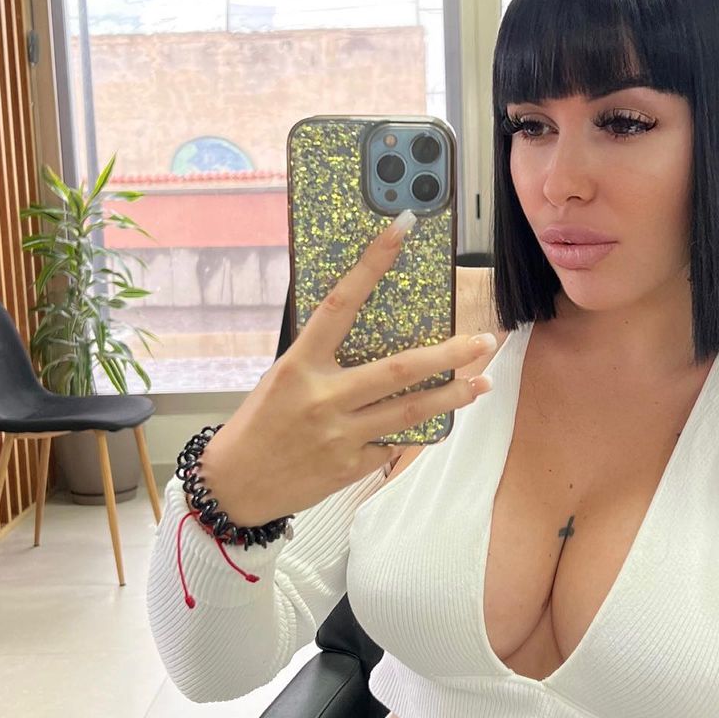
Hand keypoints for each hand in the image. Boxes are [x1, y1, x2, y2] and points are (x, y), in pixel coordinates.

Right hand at [196, 217, 496, 525]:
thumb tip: (370, 337)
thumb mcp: (281, 380)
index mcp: (299, 364)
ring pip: (412, 411)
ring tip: (482, 383)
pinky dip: (418, 430)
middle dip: (449, 353)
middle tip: (483, 341)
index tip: (401, 231)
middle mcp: (323, 396)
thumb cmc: (259, 426)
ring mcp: (340, 434)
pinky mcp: (352, 465)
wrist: (235, 486)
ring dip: (453, 395)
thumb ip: (323, 360)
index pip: (340, 302)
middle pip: (399, 369)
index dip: (372, 264)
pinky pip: (396, 442)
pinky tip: (439, 421)